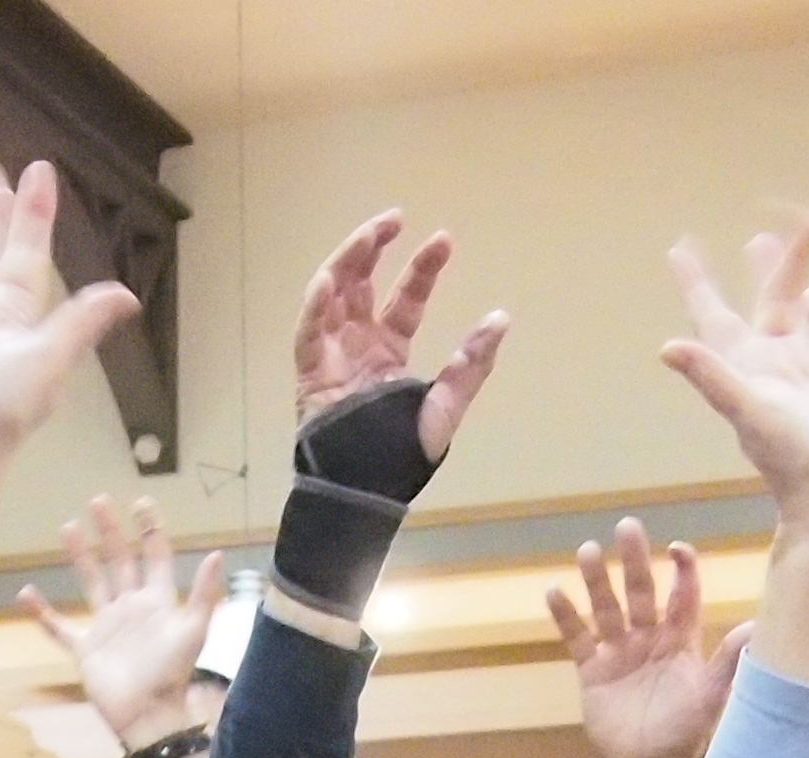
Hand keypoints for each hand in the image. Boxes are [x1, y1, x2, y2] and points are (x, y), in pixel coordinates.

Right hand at [18, 496, 223, 744]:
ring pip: (92, 583)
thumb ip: (203, 593)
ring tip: (67, 527)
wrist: (148, 716)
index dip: (149, 530)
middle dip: (110, 532)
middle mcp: (131, 608)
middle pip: (120, 561)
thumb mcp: (193, 630)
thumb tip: (215, 554)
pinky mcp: (86, 649)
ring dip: (81, 556)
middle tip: (98, 501)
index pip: (154, 556)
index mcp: (157, 601)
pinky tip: (26, 594)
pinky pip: (60, 628)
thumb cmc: (171, 674)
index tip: (140, 504)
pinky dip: (43, 613)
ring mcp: (107, 627)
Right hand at [290, 211, 508, 462]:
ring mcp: (332, 355)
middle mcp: (358, 345)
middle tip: (395, 219)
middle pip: (362, 283)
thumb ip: (471, 366)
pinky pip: (308, 331)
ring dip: (347, 261)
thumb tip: (501, 318)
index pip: (405, 299)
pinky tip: (330, 278)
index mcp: (390, 352)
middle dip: (375, 247)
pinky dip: (315, 304)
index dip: (422, 269)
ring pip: (332, 294)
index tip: (443, 240)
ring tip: (368, 235)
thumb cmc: (401, 455)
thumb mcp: (446, 406)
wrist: (365, 488)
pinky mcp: (310, 371)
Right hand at [551, 518, 743, 757]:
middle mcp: (649, 639)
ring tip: (588, 551)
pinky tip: (554, 591)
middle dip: (635, 561)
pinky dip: (565, 616)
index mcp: (681, 641)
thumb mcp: (712, 697)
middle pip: (641, 592)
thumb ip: (729, 662)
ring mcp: (619, 654)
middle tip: (627, 527)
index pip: (682, 595)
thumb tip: (754, 628)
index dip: (681, 571)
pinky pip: (577, 639)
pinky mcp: (593, 672)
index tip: (676, 548)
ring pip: (607, 608)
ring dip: (597, 580)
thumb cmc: (685, 735)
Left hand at [659, 216, 808, 514]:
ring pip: (791, 307)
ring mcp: (802, 369)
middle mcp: (769, 365)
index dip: (695, 282)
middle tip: (759, 230)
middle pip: (759, 300)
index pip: (712, 315)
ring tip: (780, 241)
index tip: (679, 248)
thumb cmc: (797, 462)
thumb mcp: (751, 413)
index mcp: (742, 368)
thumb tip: (667, 348)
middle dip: (761, 266)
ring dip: (788, 274)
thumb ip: (713, 377)